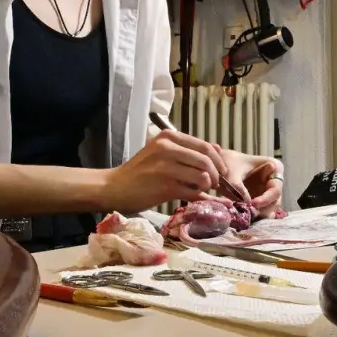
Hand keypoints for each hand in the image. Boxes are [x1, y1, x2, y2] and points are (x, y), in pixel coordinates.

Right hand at [101, 130, 233, 212]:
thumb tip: (218, 149)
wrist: (114, 187)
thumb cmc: (140, 171)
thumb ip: (187, 150)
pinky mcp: (165, 187)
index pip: (205, 146)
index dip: (218, 160)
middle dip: (217, 175)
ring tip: (204, 191)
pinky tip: (201, 200)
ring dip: (209, 186)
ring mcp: (166, 168)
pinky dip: (202, 198)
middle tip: (215, 184)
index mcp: (169, 137)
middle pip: (207, 161)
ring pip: (203, 176)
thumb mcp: (162, 153)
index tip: (222, 172)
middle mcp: (168, 148)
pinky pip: (193, 192)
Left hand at [225, 151, 283, 217]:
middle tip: (250, 214)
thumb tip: (247, 203)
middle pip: (275, 201)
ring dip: (259, 214)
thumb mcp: (231, 173)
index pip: (275, 189)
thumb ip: (238, 187)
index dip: (266, 199)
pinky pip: (262, 211)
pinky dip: (255, 216)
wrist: (220, 164)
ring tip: (246, 217)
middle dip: (263, 209)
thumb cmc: (228, 162)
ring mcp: (269, 191)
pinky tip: (247, 219)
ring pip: (270, 208)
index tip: (252, 204)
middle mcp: (275, 181)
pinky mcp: (261, 200)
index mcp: (275, 168)